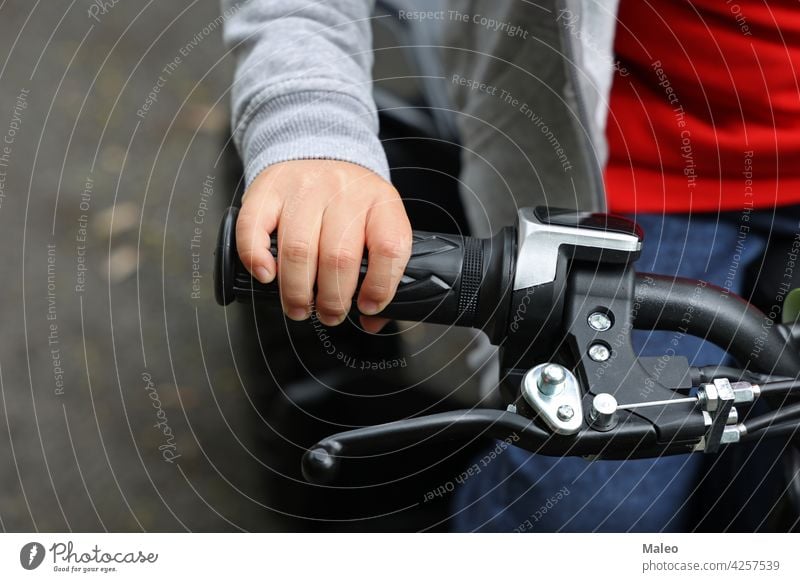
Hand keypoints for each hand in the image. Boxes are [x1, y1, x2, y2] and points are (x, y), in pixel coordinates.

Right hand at [235, 160, 411, 330]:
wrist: (319, 146)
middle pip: (338, 257)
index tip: (367, 307)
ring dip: (296, 291)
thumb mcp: (377, 222)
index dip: (379, 286)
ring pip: (298, 250)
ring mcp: (304, 188)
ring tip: (299, 308)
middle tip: (328, 315)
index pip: (389, 247)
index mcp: (380, 202)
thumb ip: (382, 270)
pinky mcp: (269, 190)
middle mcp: (344, 191)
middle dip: (332, 300)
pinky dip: (256, 259)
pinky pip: (255, 229)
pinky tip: (267, 276)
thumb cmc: (350, 201)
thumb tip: (372, 320)